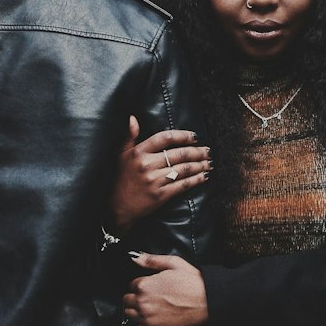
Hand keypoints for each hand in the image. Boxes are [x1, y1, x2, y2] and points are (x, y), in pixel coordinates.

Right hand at [109, 117, 210, 233]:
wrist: (117, 207)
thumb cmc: (120, 179)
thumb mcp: (120, 155)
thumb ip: (129, 136)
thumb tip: (132, 117)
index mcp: (138, 152)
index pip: (165, 138)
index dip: (183, 135)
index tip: (195, 136)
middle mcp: (147, 165)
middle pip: (179, 154)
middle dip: (197, 151)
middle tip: (208, 150)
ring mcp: (154, 181)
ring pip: (183, 169)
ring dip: (200, 165)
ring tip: (209, 162)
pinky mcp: (160, 195)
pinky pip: (182, 185)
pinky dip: (196, 180)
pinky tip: (204, 176)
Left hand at [117, 252, 208, 325]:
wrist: (206, 301)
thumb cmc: (192, 282)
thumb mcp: (173, 263)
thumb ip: (152, 260)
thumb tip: (136, 258)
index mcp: (145, 285)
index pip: (131, 284)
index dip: (139, 285)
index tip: (147, 286)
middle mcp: (142, 302)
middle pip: (127, 299)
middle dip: (134, 297)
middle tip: (145, 297)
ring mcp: (146, 318)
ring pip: (128, 314)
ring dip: (132, 310)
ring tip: (141, 309)